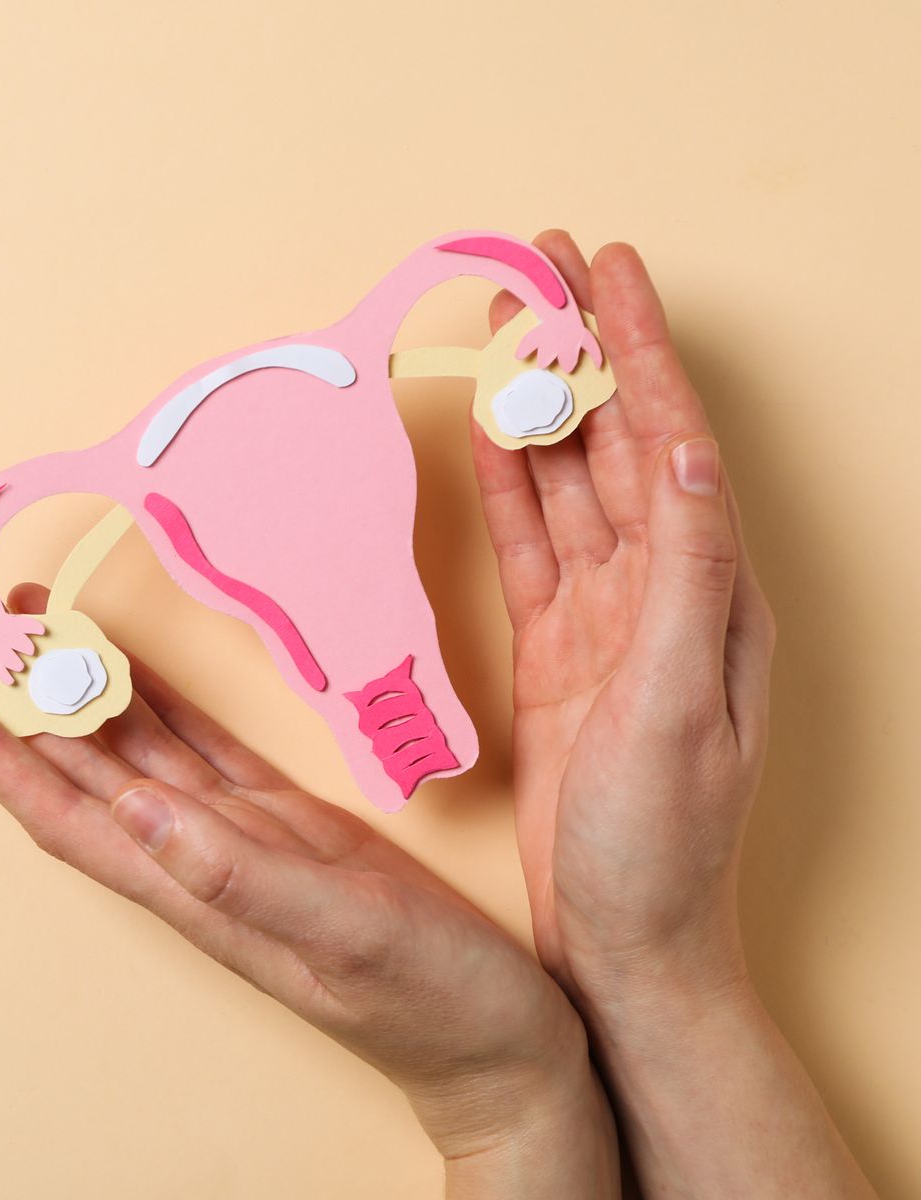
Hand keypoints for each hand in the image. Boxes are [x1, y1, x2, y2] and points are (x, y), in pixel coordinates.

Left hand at [0, 585, 617, 1194]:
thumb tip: (137, 807)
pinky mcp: (287, 828)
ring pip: (133, 749)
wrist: (504, 1051)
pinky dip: (162, 703)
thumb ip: (243, 874)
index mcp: (194, 886)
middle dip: (18, 694)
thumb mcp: (345, 935)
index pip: (62, 809)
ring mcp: (239, 841)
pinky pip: (202, 751)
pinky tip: (137, 666)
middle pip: (78, 766)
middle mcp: (197, 860)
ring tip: (33, 616)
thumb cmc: (435, 1010)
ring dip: (79, 687)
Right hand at [473, 234, 872, 1195]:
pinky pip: (530, 543)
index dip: (640, 348)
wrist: (624, 939)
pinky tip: (490, 437)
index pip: (672, 439)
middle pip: (620, 437)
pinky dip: (508, 483)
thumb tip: (690, 454)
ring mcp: (607, 616)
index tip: (609, 269)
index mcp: (711, 589)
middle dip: (587, 345)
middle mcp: (666, 588)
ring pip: (569, 479)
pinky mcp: (557, 649)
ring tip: (510, 324)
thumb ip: (688, 575)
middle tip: (546, 262)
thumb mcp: (683, 703)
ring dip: (540, 400)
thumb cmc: (662, 840)